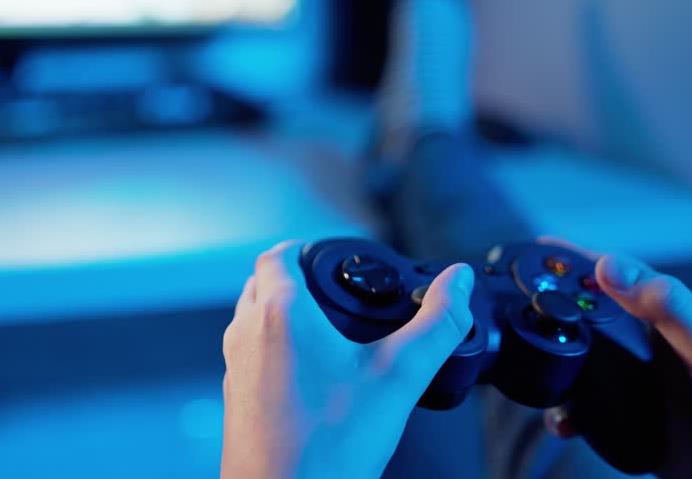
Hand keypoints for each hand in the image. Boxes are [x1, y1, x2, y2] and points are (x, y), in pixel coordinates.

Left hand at [220, 241, 474, 478]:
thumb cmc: (329, 445)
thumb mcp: (398, 377)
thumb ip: (436, 324)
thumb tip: (457, 279)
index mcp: (280, 313)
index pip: (276, 254)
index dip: (303, 245)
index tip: (330, 254)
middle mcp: (246, 332)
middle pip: (262, 282)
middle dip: (295, 277)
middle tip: (334, 289)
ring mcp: (234, 366)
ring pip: (252, 318)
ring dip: (282, 311)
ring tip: (327, 328)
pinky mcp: (235, 397)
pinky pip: (251, 354)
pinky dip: (275, 347)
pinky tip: (312, 374)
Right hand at [540, 242, 691, 477]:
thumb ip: (671, 310)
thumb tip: (610, 266)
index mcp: (675, 321)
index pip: (618, 276)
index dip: (578, 258)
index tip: (540, 246)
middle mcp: (655, 350)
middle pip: (591, 317)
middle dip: (552, 308)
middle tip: (512, 302)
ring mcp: (644, 389)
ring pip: (582, 365)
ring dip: (553, 365)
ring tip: (531, 365)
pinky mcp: (636, 427)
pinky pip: (588, 413)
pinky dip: (566, 414)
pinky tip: (563, 422)